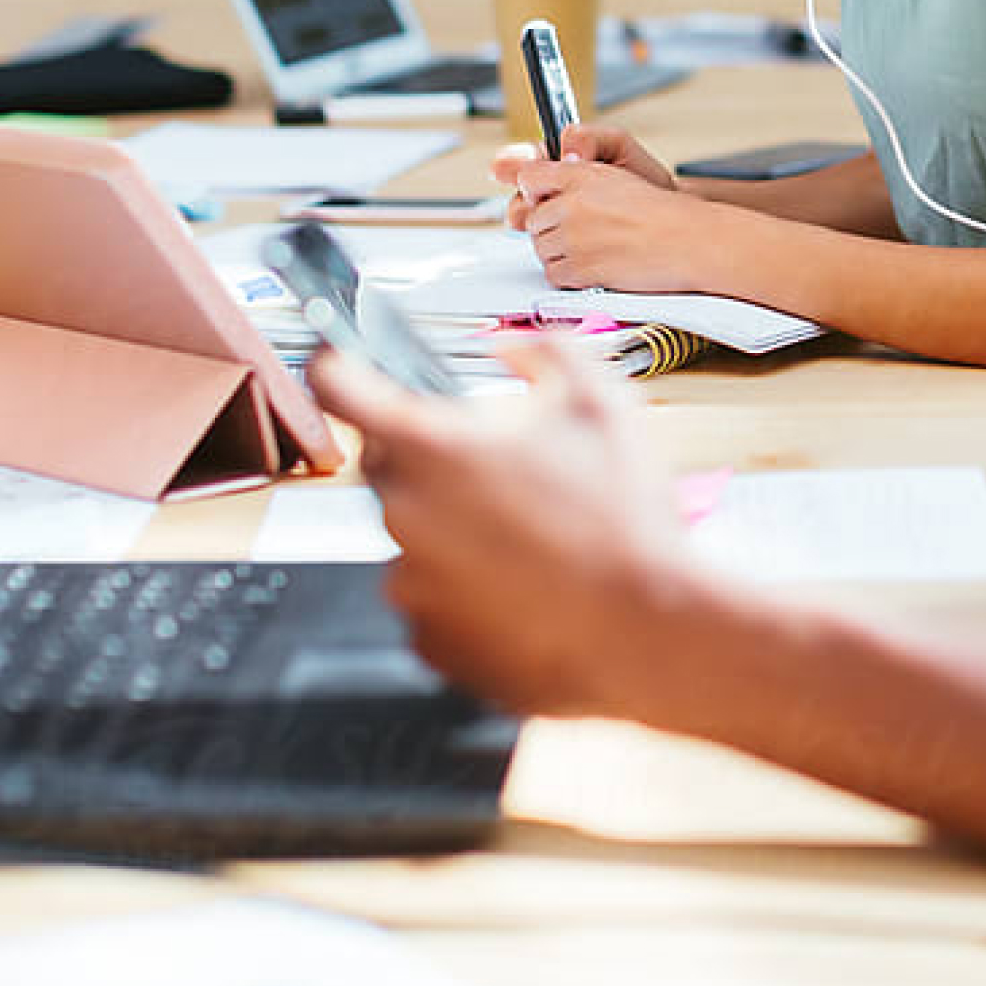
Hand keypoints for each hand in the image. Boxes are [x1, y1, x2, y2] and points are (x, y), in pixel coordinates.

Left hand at [307, 338, 689, 718]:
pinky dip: (463, 584)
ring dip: (453, 522)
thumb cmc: (625, 520)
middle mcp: (407, 516)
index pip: (341, 389)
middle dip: (427, 452)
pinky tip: (524, 580)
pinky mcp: (430, 640)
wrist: (648, 632)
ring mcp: (411, 586)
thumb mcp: (602, 403)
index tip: (341, 362)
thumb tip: (509, 345)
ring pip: (413, 533)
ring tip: (530, 532)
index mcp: (436, 449)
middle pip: (384, 463)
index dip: (337, 365)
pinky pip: (430, 596)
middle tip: (496, 460)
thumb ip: (548, 353)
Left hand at [498, 137, 717, 293]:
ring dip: (562, 253)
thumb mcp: (615, 175)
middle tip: (584, 232)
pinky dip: (570, 275)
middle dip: (552, 228)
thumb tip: (533, 186)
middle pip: (533, 220)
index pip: (529, 177)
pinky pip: (554, 274)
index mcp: (580, 174)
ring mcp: (574, 237)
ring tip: (595, 249)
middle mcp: (572, 203)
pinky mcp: (580, 267)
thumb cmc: (660, 212)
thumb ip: (573, 177)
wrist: (686, 240)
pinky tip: (596, 265)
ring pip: (542, 249)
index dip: (536, 193)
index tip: (545, 201)